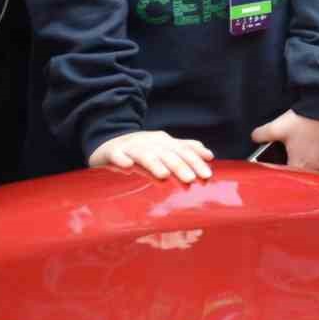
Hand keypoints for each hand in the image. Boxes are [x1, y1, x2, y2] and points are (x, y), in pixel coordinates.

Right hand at [89, 130, 213, 183]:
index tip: (207, 175)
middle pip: (166, 154)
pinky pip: (116, 156)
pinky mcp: (112, 152)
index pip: (182, 151)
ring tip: (164, 175)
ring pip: (143, 155)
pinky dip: (122, 160)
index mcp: (163, 142)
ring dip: (154, 164)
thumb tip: (209, 155)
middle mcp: (149, 143)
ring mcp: (130, 147)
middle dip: (179, 166)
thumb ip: (186, 150)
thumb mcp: (165, 148)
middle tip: (190, 179)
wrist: (108, 140)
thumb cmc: (142, 149)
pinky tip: (128, 167)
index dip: (195, 162)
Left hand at [251, 110, 318, 171]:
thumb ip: (261, 135)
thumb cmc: (303, 120)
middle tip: (292, 156)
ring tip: (304, 149)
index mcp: (299, 165)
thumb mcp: (276, 127)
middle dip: (297, 166)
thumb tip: (254, 137)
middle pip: (304, 173)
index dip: (283, 173)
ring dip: (310, 161)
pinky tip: (315, 144)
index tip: (281, 168)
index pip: (289, 178)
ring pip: (317, 167)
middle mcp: (316, 166)